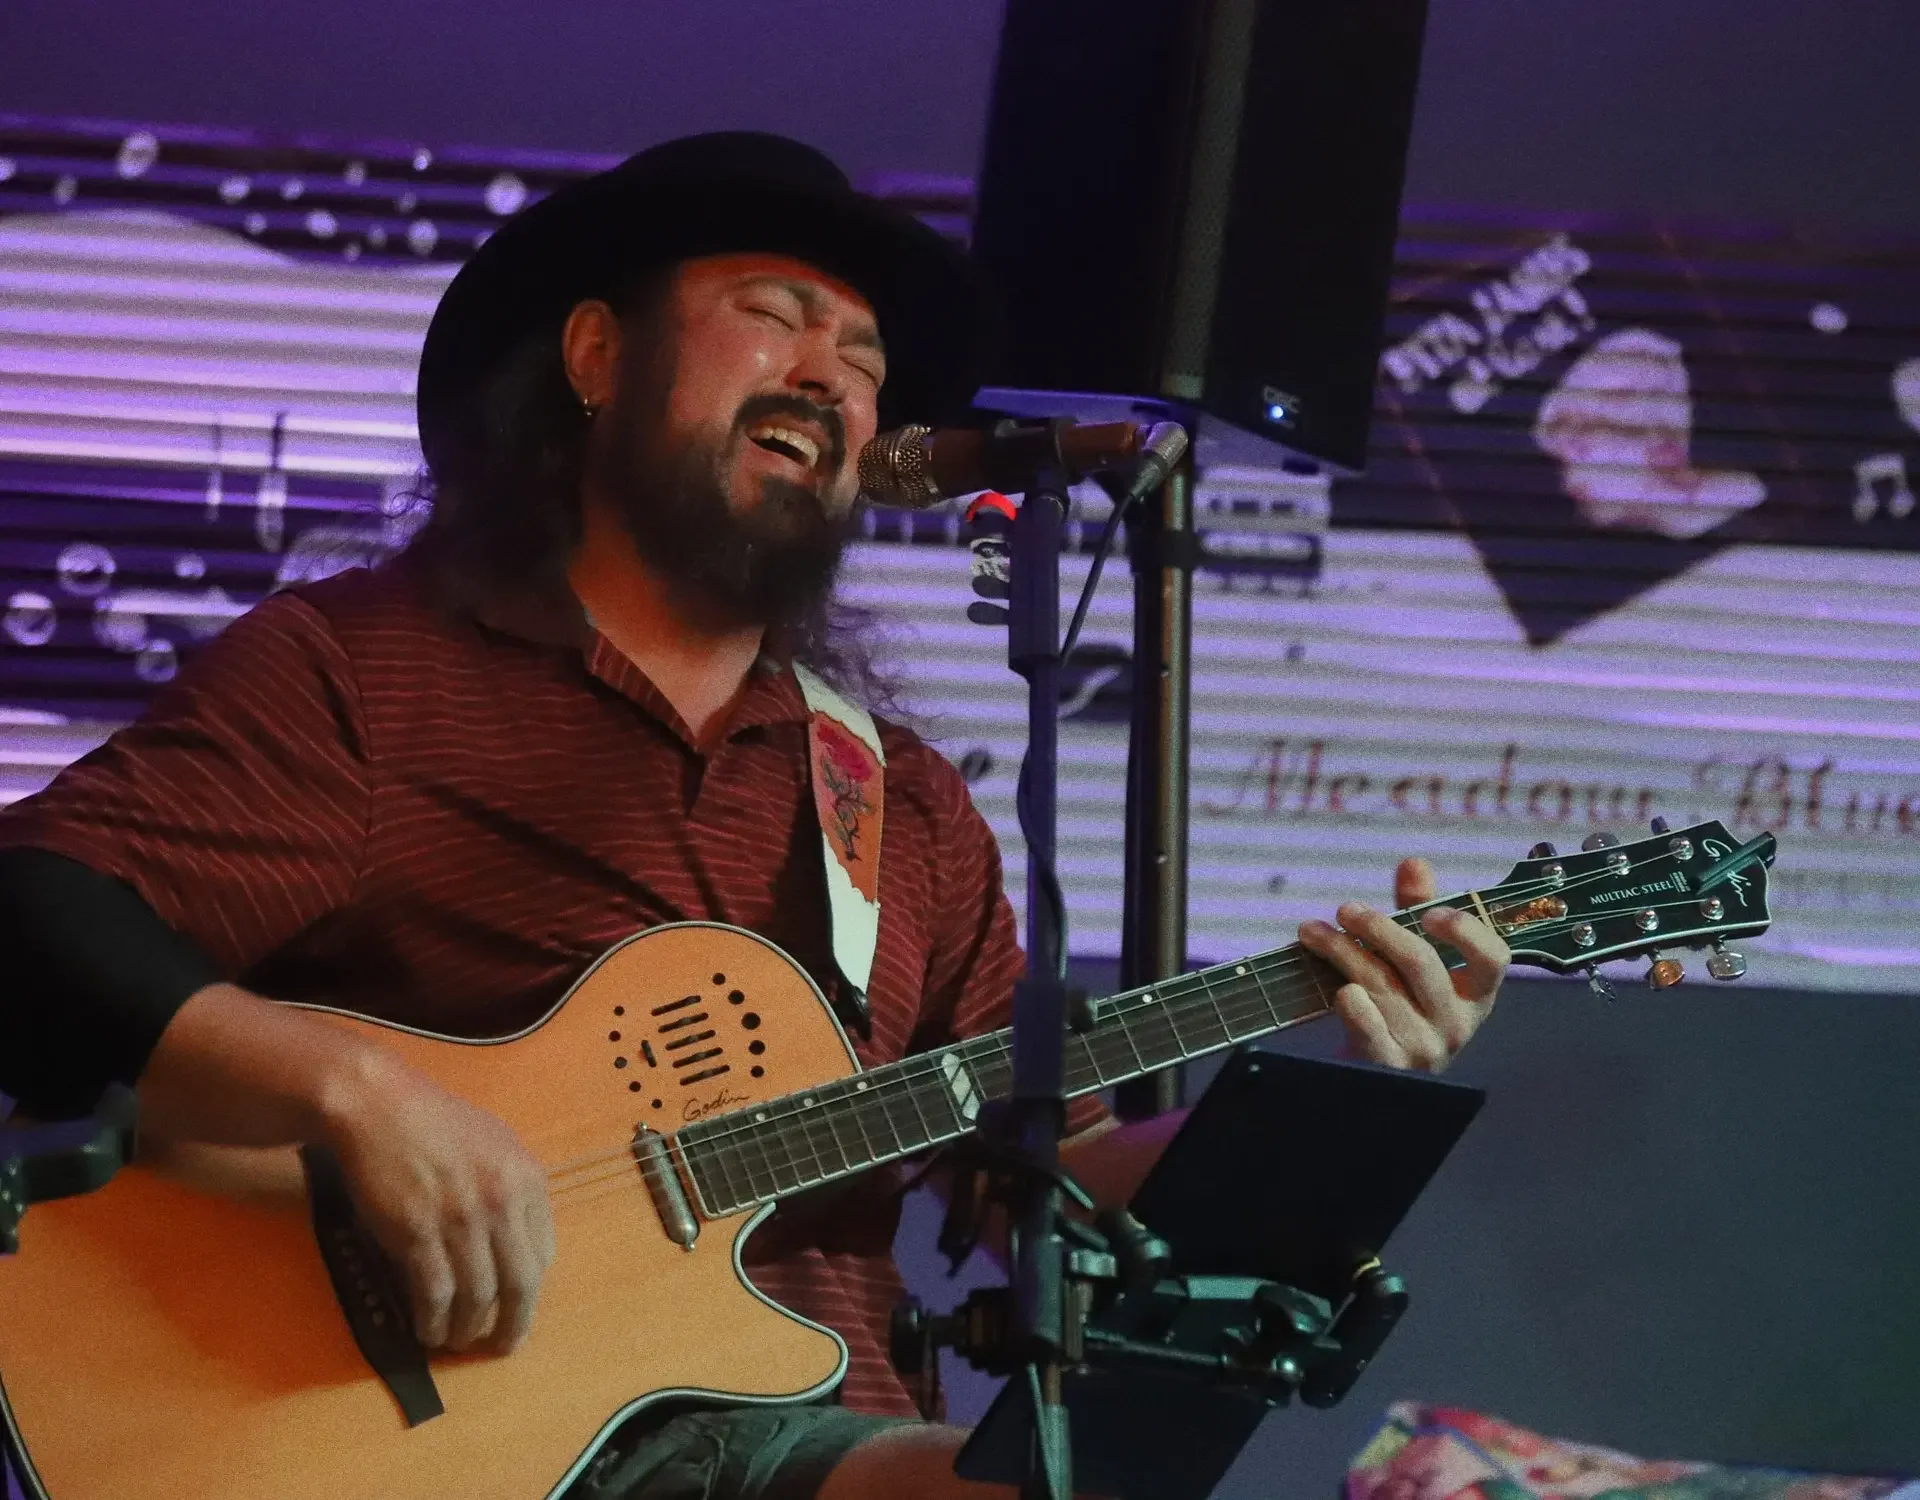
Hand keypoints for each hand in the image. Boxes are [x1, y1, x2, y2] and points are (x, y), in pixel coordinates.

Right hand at [323, 1055, 556, 1353]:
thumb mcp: (494, 1144)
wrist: (378, 1105)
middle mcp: (502, 1201)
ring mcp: (462, 1218)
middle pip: (521, 1281)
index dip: (531, 1287)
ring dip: (468, 1328)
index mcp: (527, 1178)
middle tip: (502, 1347)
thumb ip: (511, 1189)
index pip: (544, 1251)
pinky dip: (434, 1320)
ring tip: (457, 1341)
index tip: (519, 1306)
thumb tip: (516, 1240)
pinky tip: (429, 1330)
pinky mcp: (418, 1232)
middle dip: (514, 1324)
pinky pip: (435, 1293)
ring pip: (478, 1294)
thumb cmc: (434, 1122)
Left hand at [1296, 857, 1508, 1071]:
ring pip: (1382, 986)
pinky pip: (1370, 1029)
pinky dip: (1352, 1004)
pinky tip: (1337, 988)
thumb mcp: (1412, 957)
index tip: (1430, 912)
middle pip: (1421, 963)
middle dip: (1378, 928)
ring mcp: (1424, 1048)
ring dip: (1342, 951)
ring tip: (1312, 932)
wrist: (1375, 1071)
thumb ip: (1415, 910)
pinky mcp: (1390, 1067)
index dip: (1465, 931)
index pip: (1493, 959)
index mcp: (1474, 994)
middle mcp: (1456, 1023)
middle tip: (1345, 908)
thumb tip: (1414, 864)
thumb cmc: (1399, 1005)